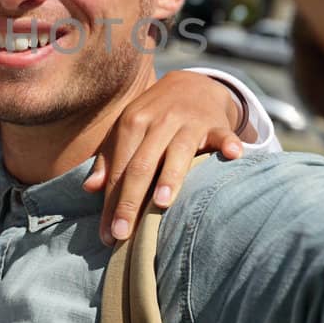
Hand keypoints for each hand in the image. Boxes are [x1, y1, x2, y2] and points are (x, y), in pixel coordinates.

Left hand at [85, 70, 242, 243]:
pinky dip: (228, 143)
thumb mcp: (126, 131)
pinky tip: (234, 155)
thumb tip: (89, 188)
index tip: (107, 236)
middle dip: (130, 201)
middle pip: (141, 165)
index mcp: (131, 124)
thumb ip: (108, 160)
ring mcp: (188, 122)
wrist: (191, 86)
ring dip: (170, 177)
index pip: (119, 170)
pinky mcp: (215, 124)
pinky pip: (222, 134)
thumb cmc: (153, 119)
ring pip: (178, 152)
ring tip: (161, 205)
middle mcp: (158, 122)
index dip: (111, 204)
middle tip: (123, 235)